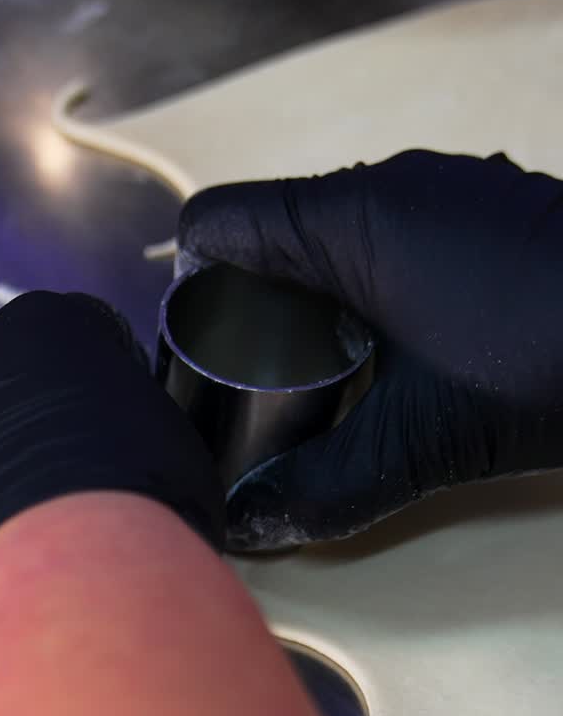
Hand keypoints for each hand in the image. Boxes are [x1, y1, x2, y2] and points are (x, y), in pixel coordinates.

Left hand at [0, 291, 224, 686]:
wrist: (56, 563)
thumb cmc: (137, 494)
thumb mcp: (173, 445)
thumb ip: (137, 431)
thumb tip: (128, 462)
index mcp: (41, 327)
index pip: (69, 354)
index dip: (91, 414)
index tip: (105, 463)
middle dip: (12, 451)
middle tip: (47, 516)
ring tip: (0, 560)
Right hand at [178, 150, 562, 549]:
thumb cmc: (552, 357)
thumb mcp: (423, 440)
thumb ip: (325, 486)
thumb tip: (252, 528)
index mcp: (351, 218)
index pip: (217, 223)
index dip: (189, 289)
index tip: (202, 360)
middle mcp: (392, 187)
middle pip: (270, 237)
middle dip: (248, 313)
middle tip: (254, 391)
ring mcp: (447, 193)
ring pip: (334, 243)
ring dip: (312, 308)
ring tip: (326, 383)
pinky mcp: (489, 215)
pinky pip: (391, 245)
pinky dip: (371, 299)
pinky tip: (401, 360)